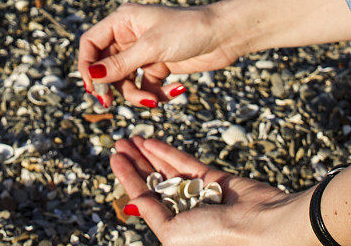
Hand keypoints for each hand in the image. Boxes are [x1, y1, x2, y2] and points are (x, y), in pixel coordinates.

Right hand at [78, 2, 239, 106]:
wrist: (225, 34)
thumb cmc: (188, 30)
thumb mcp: (151, 48)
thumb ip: (120, 64)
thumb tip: (92, 75)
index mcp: (123, 20)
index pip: (91, 42)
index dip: (87, 64)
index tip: (92, 86)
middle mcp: (129, 35)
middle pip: (105, 65)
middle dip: (110, 85)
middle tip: (108, 102)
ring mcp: (144, 51)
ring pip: (125, 80)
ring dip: (136, 94)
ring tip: (153, 101)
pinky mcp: (159, 65)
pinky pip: (146, 85)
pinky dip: (156, 93)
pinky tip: (177, 90)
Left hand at [111, 137, 315, 245]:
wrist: (260, 226)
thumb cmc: (216, 238)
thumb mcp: (171, 234)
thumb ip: (152, 213)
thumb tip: (132, 201)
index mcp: (173, 230)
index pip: (144, 198)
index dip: (127, 177)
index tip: (114, 157)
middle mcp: (184, 212)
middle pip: (153, 181)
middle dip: (135, 161)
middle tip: (118, 142)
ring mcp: (199, 194)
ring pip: (167, 169)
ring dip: (147, 153)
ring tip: (130, 137)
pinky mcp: (214, 179)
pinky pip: (185, 162)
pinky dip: (167, 151)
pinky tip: (150, 141)